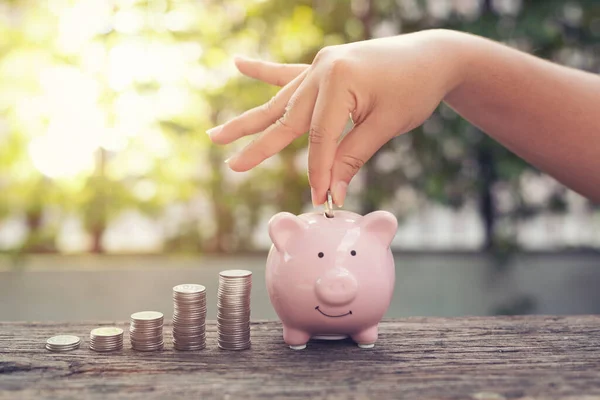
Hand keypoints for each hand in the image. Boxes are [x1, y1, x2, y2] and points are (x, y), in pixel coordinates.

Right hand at [207, 29, 464, 205]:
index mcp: (339, 81)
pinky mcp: (324, 66)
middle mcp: (322, 70)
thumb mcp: (386, 124)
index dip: (318, 170)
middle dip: (259, 145)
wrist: (433, 56)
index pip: (320, 136)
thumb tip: (331, 190)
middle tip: (232, 165)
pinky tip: (239, 64)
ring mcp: (320, 66)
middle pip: (287, 118)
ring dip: (249, 119)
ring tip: (216, 134)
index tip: (319, 198)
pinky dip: (264, 72)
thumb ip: (353, 155)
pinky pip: (289, 73)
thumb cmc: (415, 88)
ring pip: (280, 100)